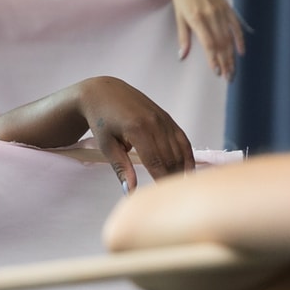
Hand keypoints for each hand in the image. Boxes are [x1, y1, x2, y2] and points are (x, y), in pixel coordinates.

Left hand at [77, 76, 195, 192]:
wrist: (102, 92)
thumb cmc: (100, 120)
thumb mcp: (106, 145)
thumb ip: (121, 168)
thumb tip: (131, 191)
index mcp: (138, 129)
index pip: (156, 162)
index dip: (162, 181)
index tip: (165, 197)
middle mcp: (155, 122)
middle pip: (171, 157)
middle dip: (173, 178)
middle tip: (175, 198)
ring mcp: (163, 118)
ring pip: (179, 149)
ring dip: (182, 168)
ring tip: (183, 188)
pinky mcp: (166, 117)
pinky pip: (182, 139)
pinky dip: (187, 155)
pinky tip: (188, 170)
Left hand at [169, 0, 245, 80]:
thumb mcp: (179, 17)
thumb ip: (183, 38)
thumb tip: (182, 57)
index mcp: (197, 19)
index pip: (209, 44)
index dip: (214, 59)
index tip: (217, 73)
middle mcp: (211, 15)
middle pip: (221, 44)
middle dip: (225, 62)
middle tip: (228, 78)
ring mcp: (220, 10)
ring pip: (229, 38)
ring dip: (231, 56)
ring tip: (232, 70)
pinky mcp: (226, 6)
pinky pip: (235, 25)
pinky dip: (239, 39)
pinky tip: (241, 52)